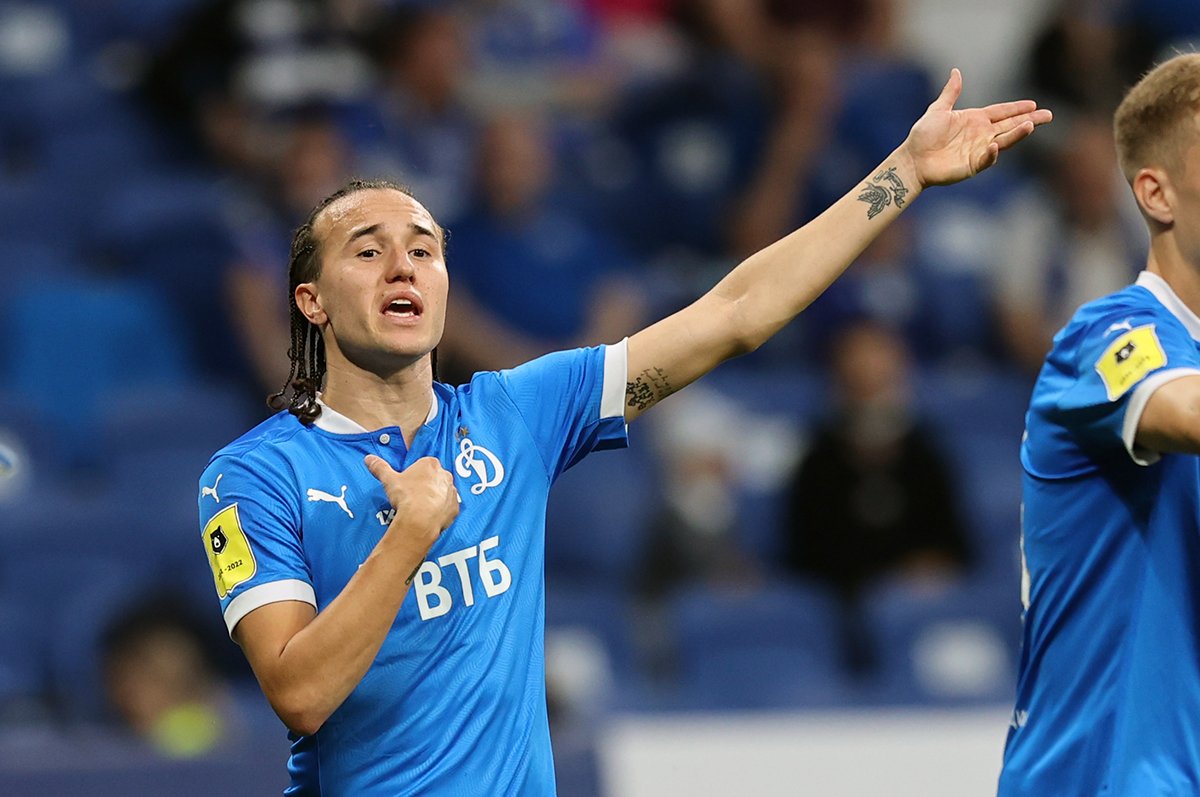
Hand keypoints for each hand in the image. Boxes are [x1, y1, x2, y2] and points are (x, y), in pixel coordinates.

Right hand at [364, 455, 459, 548]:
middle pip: (434, 478)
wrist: (420, 520)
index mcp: (430, 464)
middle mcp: (445, 475)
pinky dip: (440, 511)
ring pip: (442, 492)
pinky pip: (448, 508)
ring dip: (434, 498)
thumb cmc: (407, 496)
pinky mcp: (455, 508)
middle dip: (424, 485)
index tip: (406, 484)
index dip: (413, 475)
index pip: (422, 465)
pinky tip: (429, 516)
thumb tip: (369, 459)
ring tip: (420, 508)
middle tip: (412, 496)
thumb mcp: (389, 480)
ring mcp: (452, 492)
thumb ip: (380, 467)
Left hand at [900, 68, 1052, 187]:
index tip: (1033, 104)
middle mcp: (981, 134)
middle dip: (1029, 120)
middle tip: (1048, 115)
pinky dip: (992, 153)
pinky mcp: (973, 165)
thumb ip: (951, 93)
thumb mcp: (938, 110)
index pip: (1001, 112)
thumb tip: (956, 72)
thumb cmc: (922, 136)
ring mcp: (978, 150)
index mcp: (975, 120)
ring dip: (1017, 134)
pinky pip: (986, 158)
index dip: (1016, 108)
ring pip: (1004, 140)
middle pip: (1010, 125)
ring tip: (1031, 125)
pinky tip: (996, 145)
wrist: (912, 159)